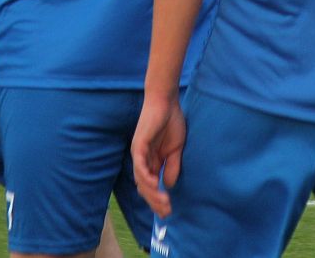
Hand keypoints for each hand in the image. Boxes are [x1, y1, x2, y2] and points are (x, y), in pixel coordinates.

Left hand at [132, 92, 186, 216]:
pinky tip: (156, 184)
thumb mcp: (176, 150)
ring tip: (164, 202)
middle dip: (155, 201)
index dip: (158, 200)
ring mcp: (139, 154)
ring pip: (142, 180)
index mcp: (152, 162)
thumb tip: (170, 185)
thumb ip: (172, 167)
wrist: (166, 102)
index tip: (169, 211)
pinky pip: (140, 166)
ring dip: (152, 193)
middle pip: (145, 188)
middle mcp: (143, 160)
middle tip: (167, 212)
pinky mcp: (138, 145)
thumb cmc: (171, 122)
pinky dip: (146, 177)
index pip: (151, 187)